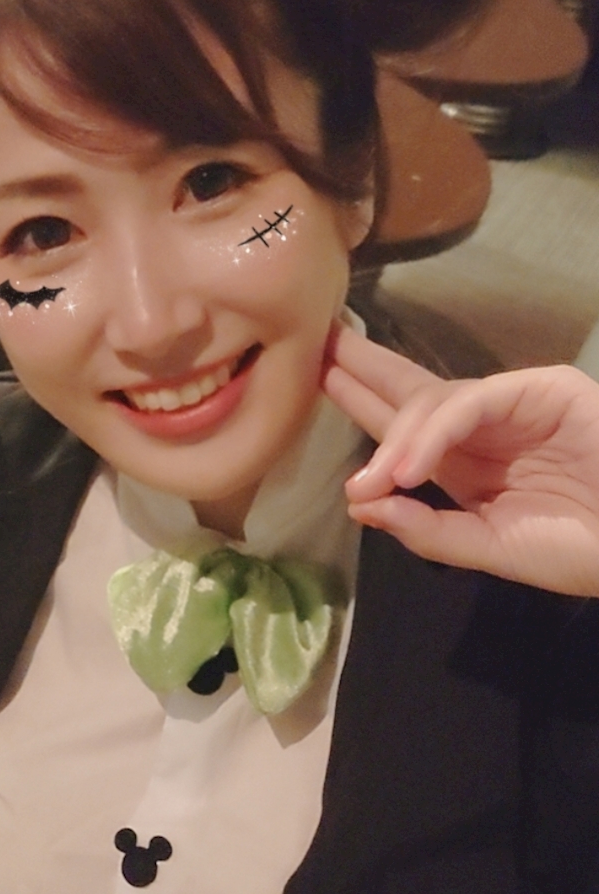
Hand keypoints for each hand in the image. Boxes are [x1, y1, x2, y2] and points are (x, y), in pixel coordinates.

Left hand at [322, 322, 598, 595]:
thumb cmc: (581, 550)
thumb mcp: (491, 548)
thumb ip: (430, 532)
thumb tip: (363, 504)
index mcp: (471, 466)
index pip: (406, 429)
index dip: (363, 404)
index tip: (321, 382)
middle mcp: (485, 429)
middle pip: (413, 390)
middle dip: (364, 369)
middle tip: (320, 343)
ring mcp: (514, 405)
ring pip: (435, 399)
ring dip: (396, 435)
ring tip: (375, 479)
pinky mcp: (542, 390)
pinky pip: (472, 403)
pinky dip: (434, 434)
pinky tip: (408, 466)